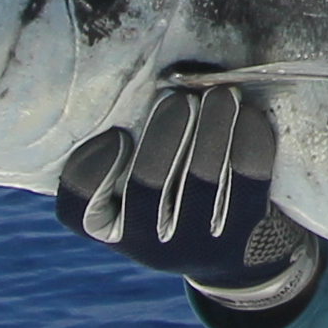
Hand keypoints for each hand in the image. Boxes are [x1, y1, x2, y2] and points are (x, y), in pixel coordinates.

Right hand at [56, 80, 325, 303]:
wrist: (236, 249)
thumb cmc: (171, 193)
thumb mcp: (135, 181)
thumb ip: (123, 143)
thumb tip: (131, 78)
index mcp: (109, 227)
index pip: (78, 209)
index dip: (92, 167)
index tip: (118, 133)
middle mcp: (148, 244)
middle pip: (148, 185)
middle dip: (166, 132)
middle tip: (178, 98)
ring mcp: (198, 243)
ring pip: (202, 179)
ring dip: (211, 128)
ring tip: (220, 94)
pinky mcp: (245, 232)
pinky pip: (248, 180)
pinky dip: (249, 141)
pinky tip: (249, 115)